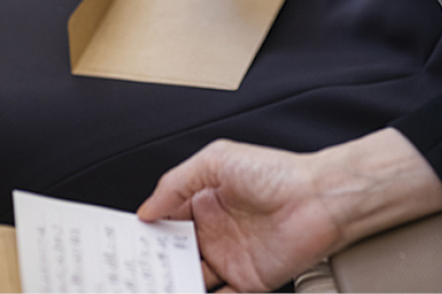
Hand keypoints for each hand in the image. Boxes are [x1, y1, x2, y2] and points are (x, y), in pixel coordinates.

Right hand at [137, 130, 441, 292]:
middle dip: (153, 264)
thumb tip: (145, 210)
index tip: (122, 245)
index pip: (166, 221)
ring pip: (191, 279)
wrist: (318, 198)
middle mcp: (214, 231)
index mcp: (204, 200)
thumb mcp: (217, 161)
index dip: (146, 232)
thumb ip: (177, 183)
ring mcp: (229, 259)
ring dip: (172, 284)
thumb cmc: (275, 171)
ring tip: (150, 287)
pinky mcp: (247, 283)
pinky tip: (185, 293)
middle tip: (128, 274)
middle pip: (174, 255)